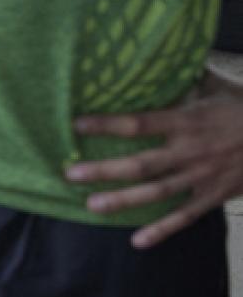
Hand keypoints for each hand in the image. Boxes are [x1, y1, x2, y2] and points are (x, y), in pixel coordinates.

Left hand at [67, 70, 242, 247]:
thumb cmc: (241, 110)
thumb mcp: (214, 88)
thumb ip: (183, 80)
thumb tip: (155, 55)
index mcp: (188, 121)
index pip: (140, 122)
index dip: (107, 124)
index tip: (77, 124)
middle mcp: (191, 150)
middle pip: (141, 163)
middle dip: (104, 170)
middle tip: (71, 174)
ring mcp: (201, 177)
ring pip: (157, 192)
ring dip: (124, 200)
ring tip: (92, 205)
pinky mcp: (213, 196)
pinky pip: (185, 217)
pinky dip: (162, 230)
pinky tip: (138, 241)